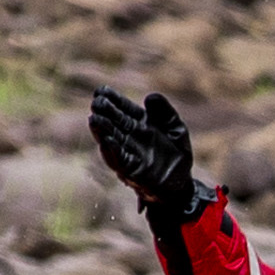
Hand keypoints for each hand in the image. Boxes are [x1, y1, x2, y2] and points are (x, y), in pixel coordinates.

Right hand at [81, 85, 203, 231]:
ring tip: (94, 119)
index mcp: (140, 124)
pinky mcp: (129, 170)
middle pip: (114, 122)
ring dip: (102, 131)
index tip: (101, 90)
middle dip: (105, 113)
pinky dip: (112, 150)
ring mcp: (128, 153)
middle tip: (97, 102)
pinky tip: (106, 141)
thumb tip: (150, 96)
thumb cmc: (177, 155)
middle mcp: (130, 137)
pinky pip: (118, 160)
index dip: (113, 100)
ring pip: (111, 140)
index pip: (124, 109)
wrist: (180, 184)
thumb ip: (165, 113)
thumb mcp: (177, 129)